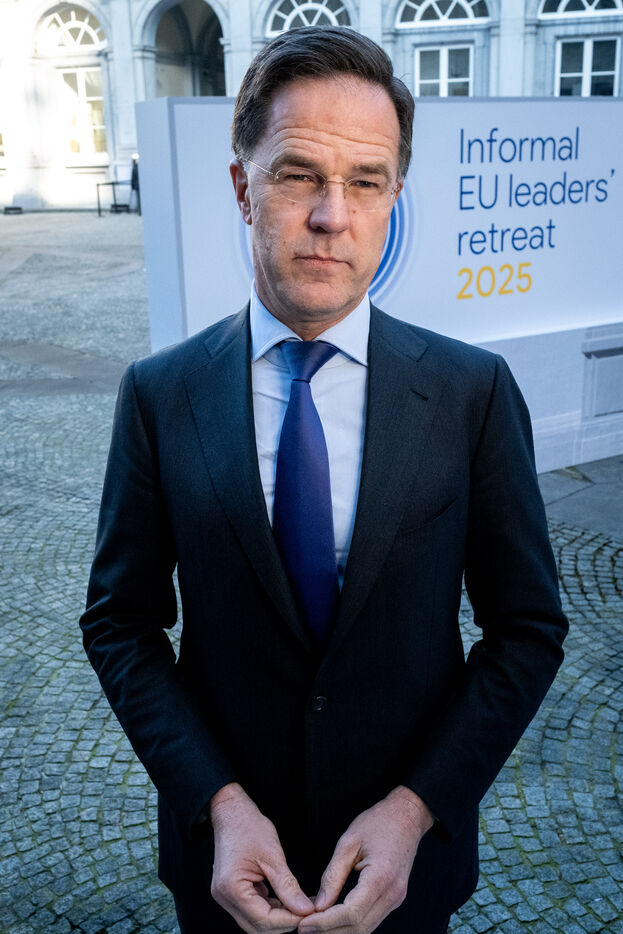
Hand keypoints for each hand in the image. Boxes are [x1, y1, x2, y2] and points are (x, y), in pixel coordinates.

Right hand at [210, 783, 314, 932]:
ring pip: (255, 921)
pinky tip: (287, 900)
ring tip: (301, 906)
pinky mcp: (231, 891)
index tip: (310, 913)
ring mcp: (225, 896)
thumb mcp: (273, 856)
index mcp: (232, 888)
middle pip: (257, 926)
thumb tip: (305, 910)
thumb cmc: (249, 827)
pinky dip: (270, 908)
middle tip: (307, 911)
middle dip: (284, 923)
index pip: (263, 920)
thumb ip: (288, 886)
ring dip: (278, 917)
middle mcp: (224, 897)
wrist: (231, 810)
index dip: (289, 921)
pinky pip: (252, 908)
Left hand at [297, 786, 433, 933]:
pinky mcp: (393, 899)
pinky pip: (370, 920)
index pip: (351, 913)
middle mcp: (393, 894)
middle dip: (329, 932)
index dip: (326, 923)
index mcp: (382, 877)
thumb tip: (318, 906)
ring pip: (365, 928)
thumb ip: (333, 875)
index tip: (303, 925)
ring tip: (313, 926)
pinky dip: (349, 923)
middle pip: (359, 927)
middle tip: (303, 929)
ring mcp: (396, 899)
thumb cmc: (378, 823)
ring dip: (339, 931)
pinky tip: (331, 918)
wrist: (406, 816)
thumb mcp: (349, 842)